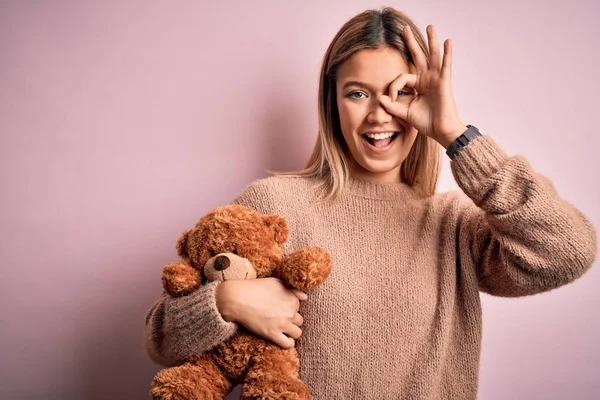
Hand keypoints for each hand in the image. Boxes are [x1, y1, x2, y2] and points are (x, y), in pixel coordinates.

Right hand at [216, 278, 306, 348]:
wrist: (238, 298)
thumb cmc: (255, 288)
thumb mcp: (276, 282)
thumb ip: (293, 290)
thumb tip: (305, 297)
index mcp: (292, 299)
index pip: (298, 308)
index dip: (289, 309)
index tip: (280, 309)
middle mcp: (290, 312)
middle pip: (299, 321)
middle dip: (291, 321)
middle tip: (280, 320)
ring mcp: (282, 324)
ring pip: (297, 333)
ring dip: (291, 333)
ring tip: (282, 331)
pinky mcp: (272, 334)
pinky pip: (288, 344)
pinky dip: (287, 343)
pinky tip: (281, 340)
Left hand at [379, 25, 466, 147]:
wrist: (440, 131)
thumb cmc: (426, 122)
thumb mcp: (405, 113)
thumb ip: (392, 105)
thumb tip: (380, 97)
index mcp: (418, 85)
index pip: (402, 77)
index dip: (393, 86)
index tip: (389, 99)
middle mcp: (427, 79)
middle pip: (418, 56)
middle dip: (411, 43)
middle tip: (404, 29)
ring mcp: (436, 79)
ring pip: (433, 55)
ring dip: (431, 41)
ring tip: (430, 27)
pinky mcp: (444, 82)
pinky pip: (445, 65)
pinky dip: (447, 53)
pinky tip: (447, 41)